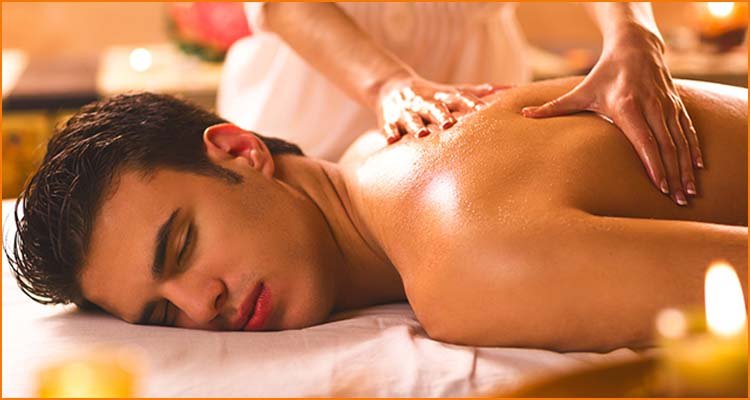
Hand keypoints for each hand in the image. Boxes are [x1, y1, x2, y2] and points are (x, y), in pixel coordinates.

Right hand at [377, 74, 508, 143]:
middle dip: (442, 115)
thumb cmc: (431, 96)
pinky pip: (389, 129)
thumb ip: (477, 92)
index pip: (458, 99)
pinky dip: (390, 134)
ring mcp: (407, 112)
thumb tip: (512, 88)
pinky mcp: (389, 121)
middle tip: (450, 124)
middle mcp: (425, 103)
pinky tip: (391, 142)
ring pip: (411, 119)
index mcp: (442, 98)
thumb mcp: (452, 91)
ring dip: (416, 126)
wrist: (391, 89)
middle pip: (435, 109)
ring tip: (421, 134)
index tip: (483, 112)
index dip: (469, 104)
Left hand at [521, 28, 701, 205]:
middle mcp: (652, 106)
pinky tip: (697, 169)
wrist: (636, 49)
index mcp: (628, 105)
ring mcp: (667, 106)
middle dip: (673, 174)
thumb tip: (524, 115)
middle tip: (677, 200)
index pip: (644, 139)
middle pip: (667, 145)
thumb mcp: (580, 92)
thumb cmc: (605, 75)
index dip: (654, 163)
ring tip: (688, 192)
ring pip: (681, 140)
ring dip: (686, 167)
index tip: (660, 186)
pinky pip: (688, 131)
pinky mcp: (677, 105)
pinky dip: (694, 150)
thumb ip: (553, 107)